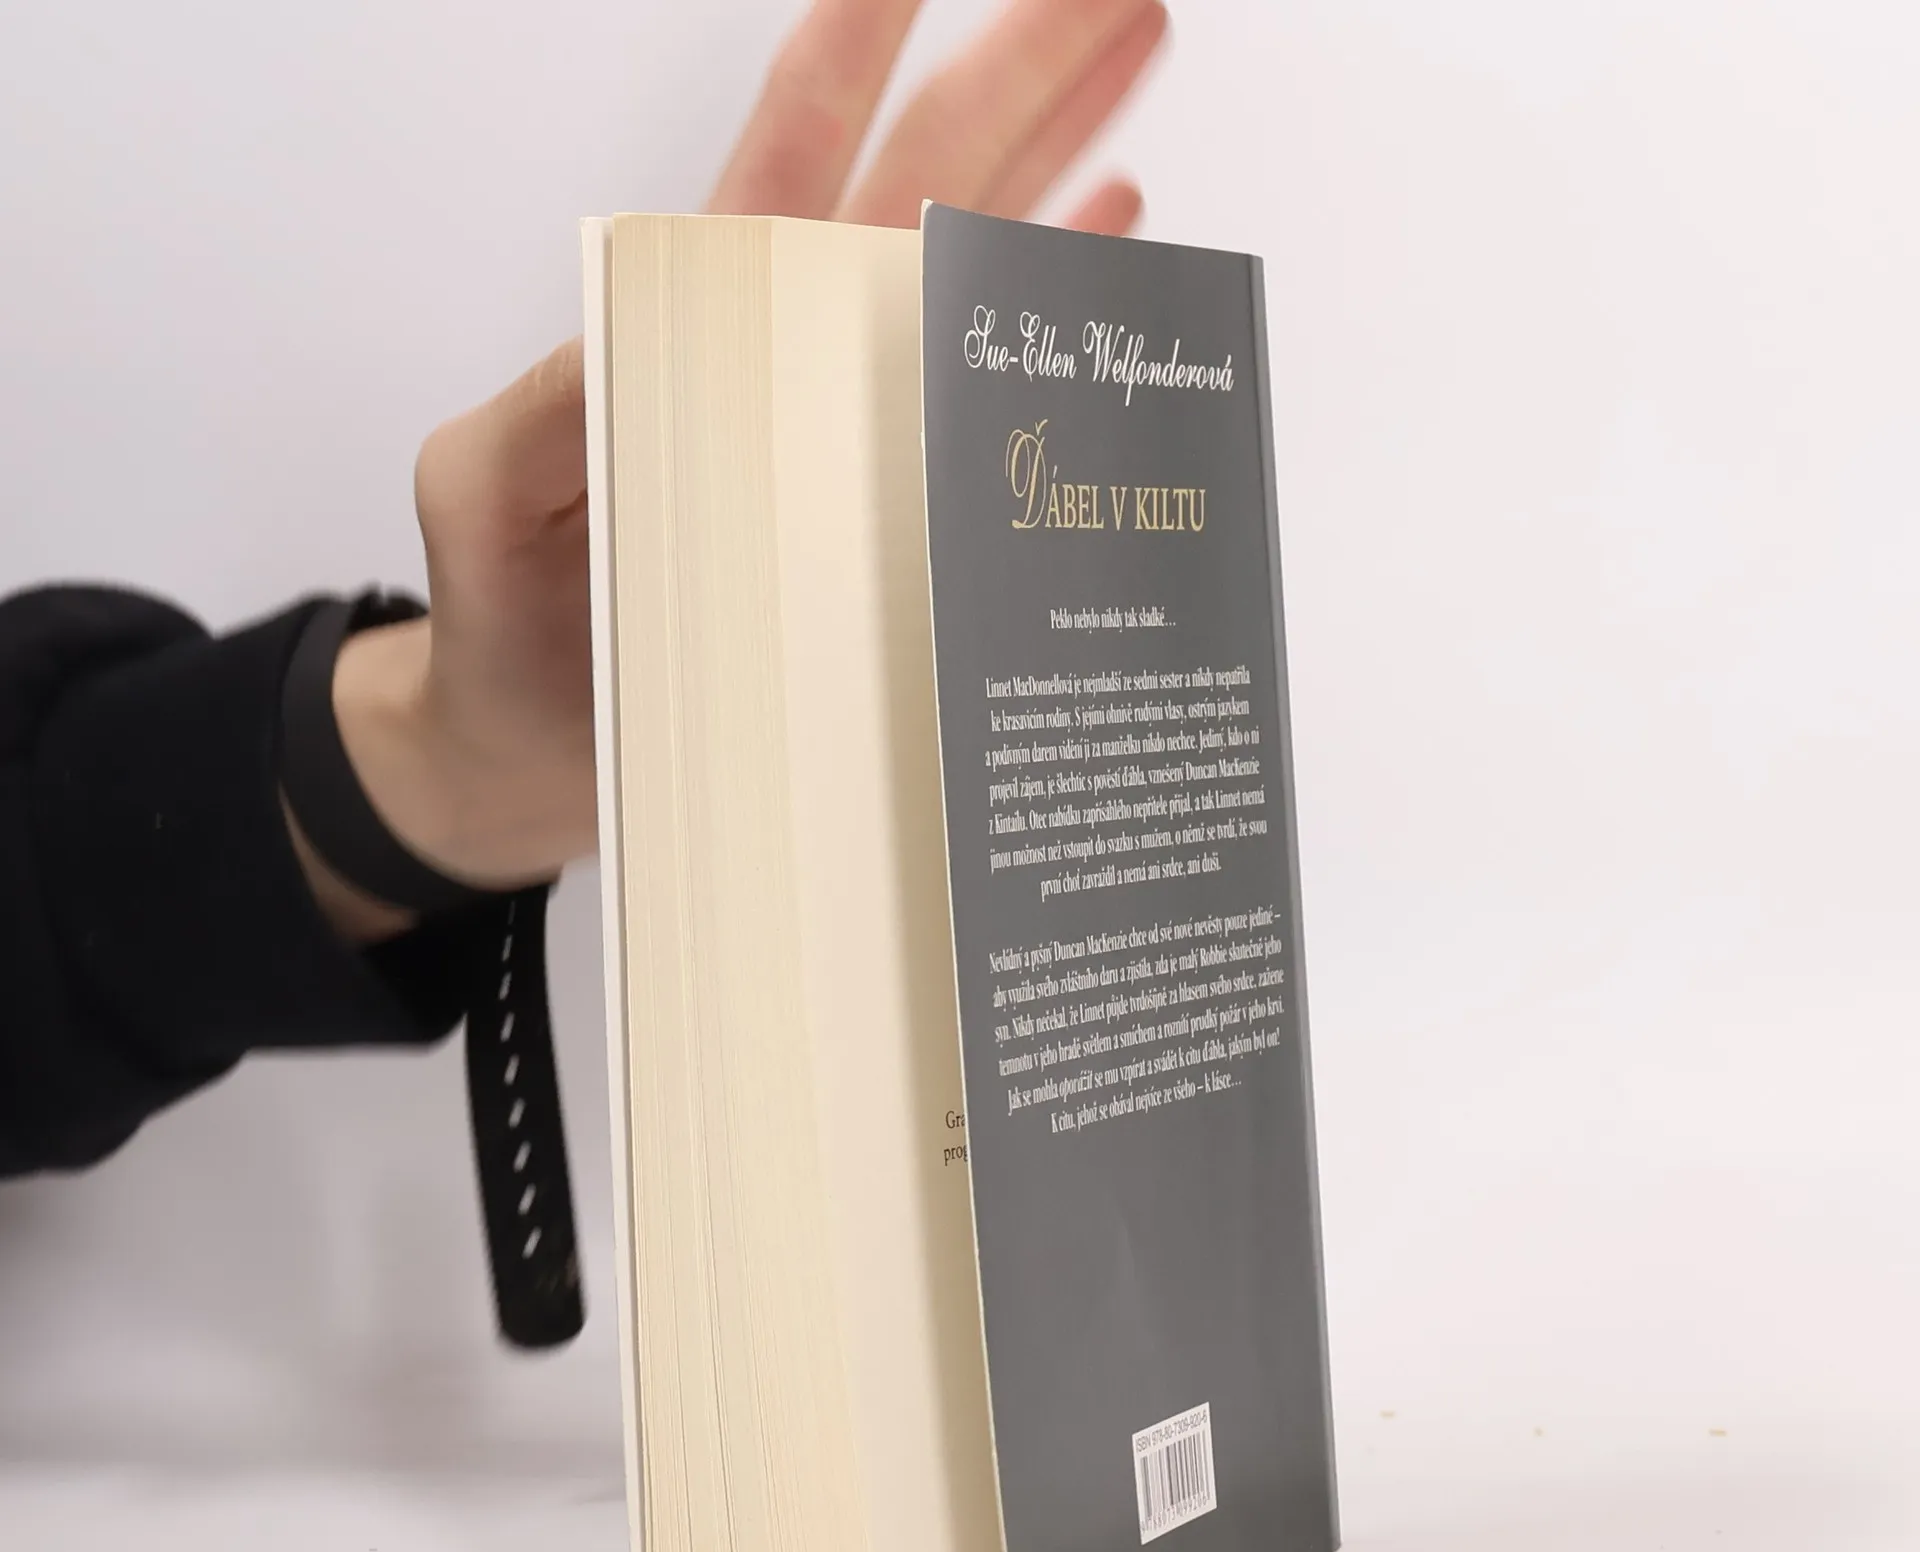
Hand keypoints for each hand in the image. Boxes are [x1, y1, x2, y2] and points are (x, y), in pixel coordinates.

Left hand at [309, 0, 1169, 939]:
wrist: (542, 745)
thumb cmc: (505, 624)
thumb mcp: (486, 497)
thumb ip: (552, 408)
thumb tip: (644, 327)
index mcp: (702, 331)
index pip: (790, 161)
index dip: (853, 55)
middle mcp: (792, 354)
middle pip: (920, 179)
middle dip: (1017, 69)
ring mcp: (845, 418)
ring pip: (968, 257)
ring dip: (1058, 153)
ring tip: (1137, 50)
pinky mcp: (881, 497)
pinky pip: (978, 383)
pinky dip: (1042, 314)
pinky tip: (1106, 236)